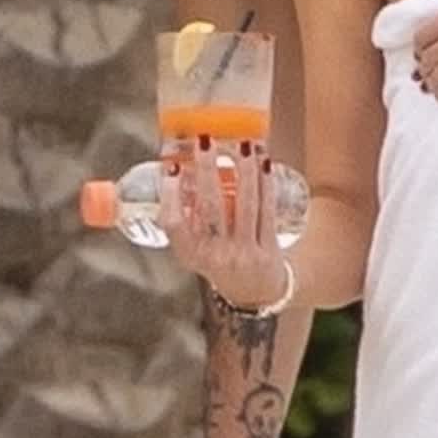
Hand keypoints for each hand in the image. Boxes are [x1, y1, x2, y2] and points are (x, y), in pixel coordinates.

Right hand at [158, 137, 287, 311]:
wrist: (256, 296)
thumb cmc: (222, 263)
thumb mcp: (197, 249)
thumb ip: (187, 218)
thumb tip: (179, 172)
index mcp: (191, 254)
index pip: (173, 225)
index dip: (170, 196)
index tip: (171, 168)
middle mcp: (215, 255)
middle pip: (210, 208)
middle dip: (208, 171)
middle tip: (206, 141)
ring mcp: (243, 253)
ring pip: (244, 205)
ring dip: (244, 172)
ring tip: (242, 145)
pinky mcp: (267, 250)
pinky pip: (266, 211)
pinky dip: (266, 185)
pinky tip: (264, 164)